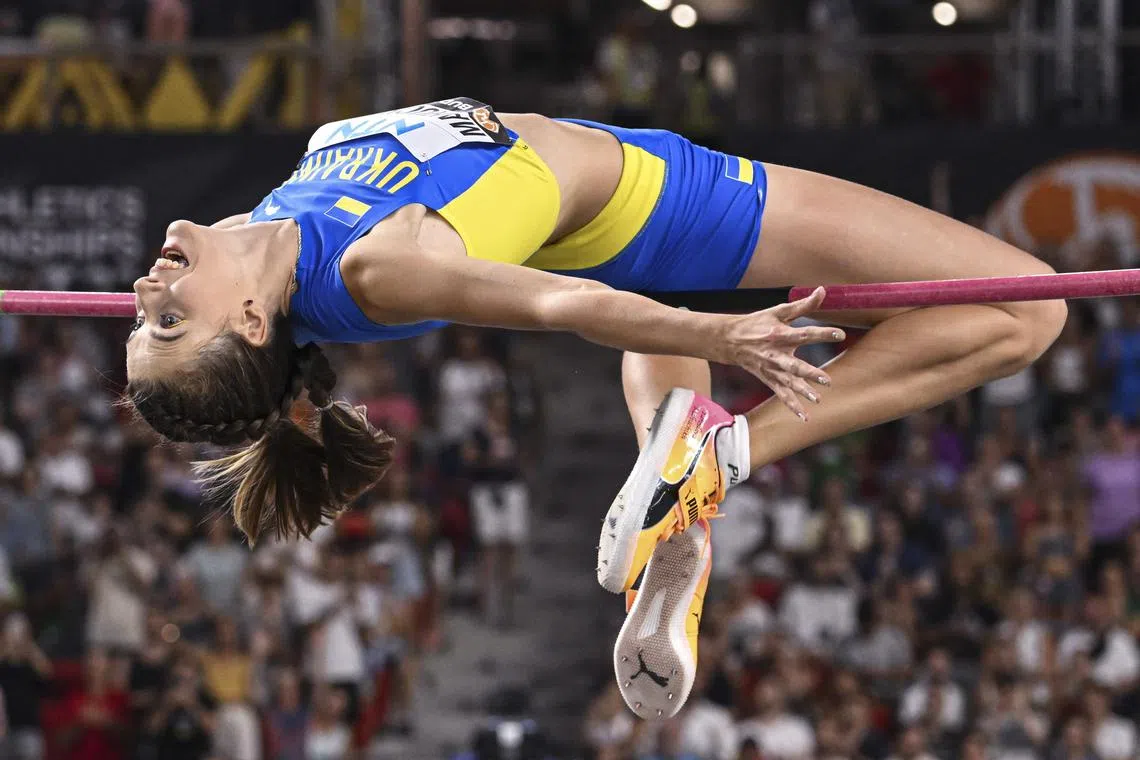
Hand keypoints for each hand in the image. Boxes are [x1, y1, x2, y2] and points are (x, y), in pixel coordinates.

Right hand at [721, 287, 844, 419]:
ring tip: (816, 399)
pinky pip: (781, 394)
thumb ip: (803, 304)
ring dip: (802, 392)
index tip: (840, 334)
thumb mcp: (778, 310)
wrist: (729, 340)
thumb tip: (822, 291)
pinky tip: (805, 416)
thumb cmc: (757, 322)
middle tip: (826, 380)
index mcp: (780, 334)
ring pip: (788, 383)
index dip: (822, 333)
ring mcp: (771, 369)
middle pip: (794, 365)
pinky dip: (792, 405)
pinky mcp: (768, 379)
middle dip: (810, 373)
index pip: (804, 334)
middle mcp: (775, 354)